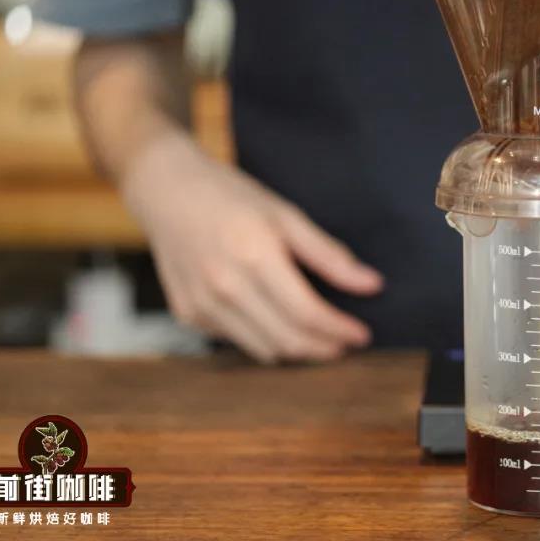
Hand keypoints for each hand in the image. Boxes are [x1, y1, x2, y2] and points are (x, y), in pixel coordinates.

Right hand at [121, 133, 381, 363]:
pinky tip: (274, 318)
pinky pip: (236, 340)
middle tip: (345, 343)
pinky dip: (262, 336)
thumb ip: (329, 255)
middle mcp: (224, 286)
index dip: (339, 330)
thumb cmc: (232, 197)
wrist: (167, 190)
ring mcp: (201, 304)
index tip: (362, 334)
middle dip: (323, 348)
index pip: (306, 313)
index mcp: (254, 255)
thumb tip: (372, 284)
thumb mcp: (286, 215)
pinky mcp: (187, 314)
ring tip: (318, 336)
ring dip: (295, 349)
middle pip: (286, 340)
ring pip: (262, 349)